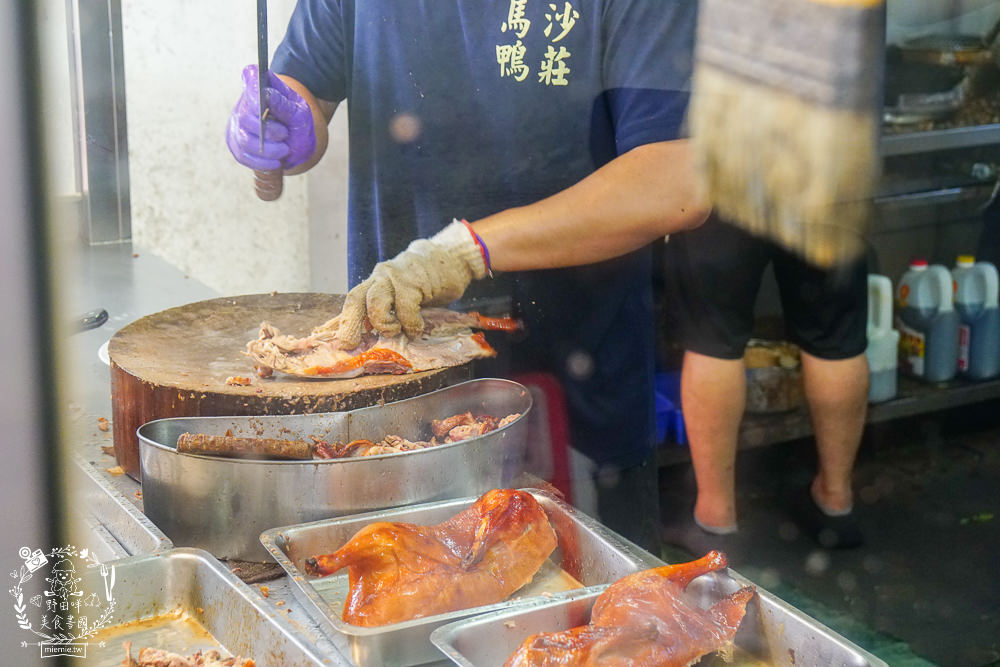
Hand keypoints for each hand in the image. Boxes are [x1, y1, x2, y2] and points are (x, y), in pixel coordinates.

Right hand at [226, 65, 315, 170]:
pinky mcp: (236, 143)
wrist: (297, 138)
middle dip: (267, 131)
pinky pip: (243, 155)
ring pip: (244, 140)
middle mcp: (245, 103)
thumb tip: (268, 96)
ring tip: (284, 150)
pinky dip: (261, 163)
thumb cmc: (297, 119)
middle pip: (245, 118)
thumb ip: (284, 105)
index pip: (251, 77)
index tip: (261, 105)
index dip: (253, 91)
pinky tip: (275, 163)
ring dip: (267, 150)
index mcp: (261, 86)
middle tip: (285, 134)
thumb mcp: (299, 111)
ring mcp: (237, 123)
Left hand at [337, 220, 489, 344]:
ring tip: (396, 331)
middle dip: (351, 324)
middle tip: (351, 344)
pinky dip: (410, 323)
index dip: (344, 322)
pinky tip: (416, 328)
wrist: (450, 258)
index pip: (353, 301)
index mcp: (374, 282)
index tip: (340, 343)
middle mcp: (380, 277)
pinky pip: (405, 307)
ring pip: (376, 302)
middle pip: (356, 299)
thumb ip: (389, 310)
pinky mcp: (414, 280)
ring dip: (384, 323)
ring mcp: (396, 277)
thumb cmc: (426, 282)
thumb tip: (374, 336)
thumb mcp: (402, 295)